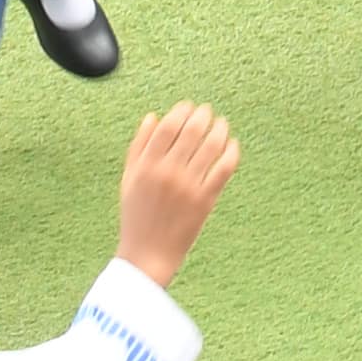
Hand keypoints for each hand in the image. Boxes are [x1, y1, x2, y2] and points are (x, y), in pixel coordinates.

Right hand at [113, 100, 240, 288]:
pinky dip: (231, 152)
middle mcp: (167, 173)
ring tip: (222, 124)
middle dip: (202, 116)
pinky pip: (224, 168)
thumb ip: (139, 146)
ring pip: (211, 146)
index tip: (188, 106)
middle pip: (191, 132)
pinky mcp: (205, 200)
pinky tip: (232, 144)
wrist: (147, 254)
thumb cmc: (137, 215)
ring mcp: (188, 186)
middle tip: (207, 111)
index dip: (181, 111)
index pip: (168, 127)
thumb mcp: (129, 179)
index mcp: (146, 166)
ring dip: (220, 129)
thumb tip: (153, 115)